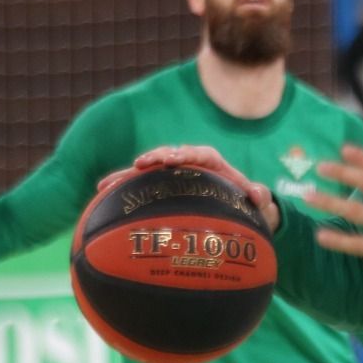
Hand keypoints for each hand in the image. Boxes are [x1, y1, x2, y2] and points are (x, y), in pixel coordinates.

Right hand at [105, 145, 278, 231]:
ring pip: (150, 171)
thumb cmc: (248, 203)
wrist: (239, 209)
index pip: (200, 153)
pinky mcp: (162, 186)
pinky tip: (101, 192)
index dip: (186, 154)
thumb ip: (261, 196)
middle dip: (155, 158)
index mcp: (214, 163)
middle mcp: (191, 164)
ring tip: (107, 182)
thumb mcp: (258, 200)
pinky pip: (141, 185)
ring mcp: (174, 175)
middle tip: (140, 163)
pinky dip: (123, 187)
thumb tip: (257, 194)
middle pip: (170, 156)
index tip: (174, 159)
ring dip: (129, 174)